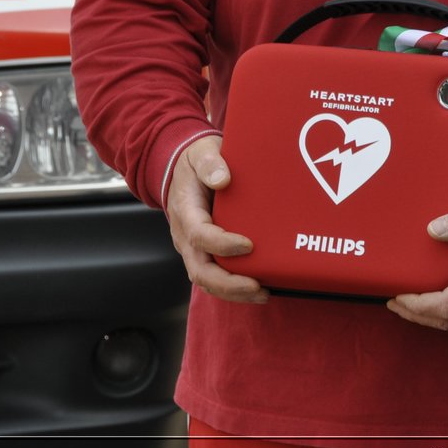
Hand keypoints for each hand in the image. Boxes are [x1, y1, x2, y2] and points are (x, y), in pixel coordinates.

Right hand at [165, 135, 266, 303]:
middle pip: (200, 270)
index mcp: (185, 211)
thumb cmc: (198, 161)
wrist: (187, 169)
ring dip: (232, 292)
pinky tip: (259, 289)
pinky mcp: (205, 253)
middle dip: (228, 283)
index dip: (222, 244)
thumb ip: (210, 163)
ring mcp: (194, 248)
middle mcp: (186, 235)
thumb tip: (223, 179)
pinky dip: (234, 288)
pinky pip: (215, 277)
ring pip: (206, 279)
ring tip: (262, 294)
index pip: (199, 235)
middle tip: (257, 287)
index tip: (249, 245)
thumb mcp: (202, 152)